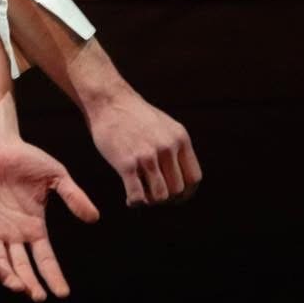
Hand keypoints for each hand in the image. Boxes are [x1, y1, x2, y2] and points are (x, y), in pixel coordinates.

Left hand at [0, 137, 99, 300]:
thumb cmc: (26, 157)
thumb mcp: (56, 176)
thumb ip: (73, 196)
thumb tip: (94, 218)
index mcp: (33, 226)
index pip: (44, 258)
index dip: (52, 275)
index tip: (63, 292)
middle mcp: (13, 232)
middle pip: (22, 267)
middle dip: (29, 284)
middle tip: (38, 296)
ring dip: (7, 276)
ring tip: (18, 285)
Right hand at [87, 88, 201, 205]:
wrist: (108, 100)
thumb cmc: (134, 115)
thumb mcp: (164, 126)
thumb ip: (174, 148)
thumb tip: (181, 180)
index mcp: (180, 138)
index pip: (194, 178)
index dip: (185, 193)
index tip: (173, 197)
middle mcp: (167, 147)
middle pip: (178, 190)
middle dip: (166, 198)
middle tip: (152, 194)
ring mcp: (147, 155)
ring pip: (160, 196)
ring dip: (150, 200)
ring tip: (141, 194)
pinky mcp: (126, 162)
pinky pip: (137, 196)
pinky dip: (135, 202)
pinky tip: (129, 199)